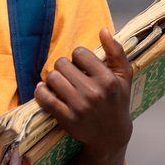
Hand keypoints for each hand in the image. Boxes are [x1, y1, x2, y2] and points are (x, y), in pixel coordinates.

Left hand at [34, 28, 133, 156]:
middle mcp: (93, 93)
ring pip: (52, 78)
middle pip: (62, 64)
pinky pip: (44, 97)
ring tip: (60, 82)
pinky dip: (41, 91)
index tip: (82, 65)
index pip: (79, 53)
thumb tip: (104, 30)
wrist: (111, 135)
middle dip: (64, 67)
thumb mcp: (124, 76)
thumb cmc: (117, 101)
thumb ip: (116, 51)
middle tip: (69, 74)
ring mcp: (79, 106)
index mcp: (108, 80)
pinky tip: (46, 90)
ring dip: (53, 78)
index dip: (78, 57)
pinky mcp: (66, 118)